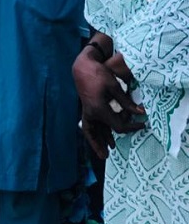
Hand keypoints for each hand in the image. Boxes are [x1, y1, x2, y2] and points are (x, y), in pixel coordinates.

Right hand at [73, 45, 144, 159]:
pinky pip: (90, 125)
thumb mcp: (114, 86)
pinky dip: (96, 132)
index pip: (117, 126)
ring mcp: (87, 111)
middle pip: (99, 134)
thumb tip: (141, 113)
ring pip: (92, 131)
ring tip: (103, 152)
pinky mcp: (87, 108)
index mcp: (99, 109)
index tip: (141, 125)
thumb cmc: (98, 74)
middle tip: (106, 156)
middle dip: (102, 145)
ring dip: (98, 141)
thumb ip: (127, 102)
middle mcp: (91, 113)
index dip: (131, 127)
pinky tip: (101, 136)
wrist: (83, 67)